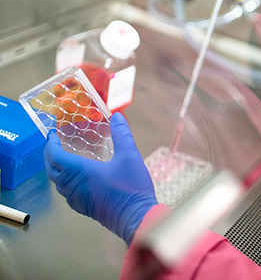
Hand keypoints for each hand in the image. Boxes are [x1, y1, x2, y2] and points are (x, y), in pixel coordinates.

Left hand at [44, 113, 157, 246]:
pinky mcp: (83, 207)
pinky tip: (79, 178)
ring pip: (58, 183)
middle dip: (50, 156)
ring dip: (57, 170)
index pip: (54, 156)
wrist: (136, 217)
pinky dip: (65, 181)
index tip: (52, 135)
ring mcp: (76, 199)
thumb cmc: (131, 188)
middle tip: (54, 145)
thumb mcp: (129, 156)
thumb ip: (122, 134)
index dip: (51, 144)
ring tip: (65, 159)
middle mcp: (72, 186)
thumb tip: (117, 116)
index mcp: (78, 171)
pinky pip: (67, 192)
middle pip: (51, 170)